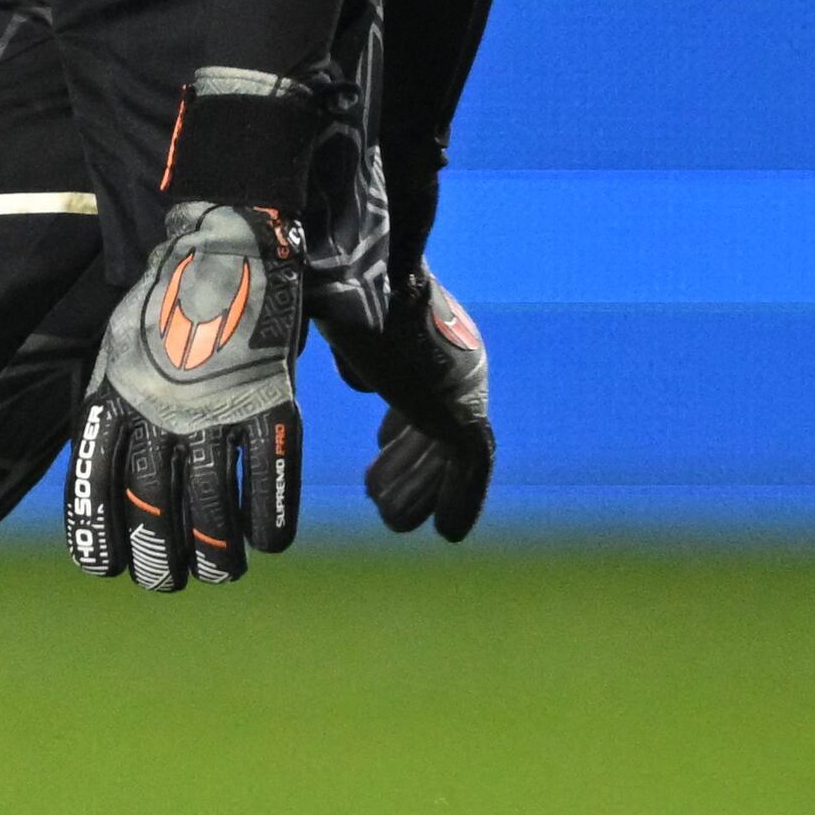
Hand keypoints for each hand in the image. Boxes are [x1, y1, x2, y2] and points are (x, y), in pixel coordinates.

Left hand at [69, 200, 305, 591]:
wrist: (225, 250)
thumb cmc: (166, 312)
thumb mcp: (114, 358)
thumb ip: (111, 416)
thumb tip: (105, 487)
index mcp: (113, 399)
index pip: (95, 487)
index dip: (100, 537)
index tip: (107, 570)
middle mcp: (158, 411)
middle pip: (152, 509)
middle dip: (160, 560)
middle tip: (169, 582)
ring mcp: (215, 408)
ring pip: (212, 506)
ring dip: (219, 553)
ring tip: (223, 573)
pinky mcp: (269, 402)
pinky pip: (270, 478)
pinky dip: (272, 520)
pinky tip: (271, 542)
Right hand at [321, 267, 492, 540]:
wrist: (368, 282)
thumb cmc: (346, 293)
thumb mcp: (348, 327)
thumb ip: (359, 354)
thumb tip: (363, 381)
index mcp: (429, 336)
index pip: (421, 390)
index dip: (401, 425)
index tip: (381, 444)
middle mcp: (456, 363)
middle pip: (436, 425)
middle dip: (409, 463)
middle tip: (375, 491)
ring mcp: (463, 391)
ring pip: (448, 454)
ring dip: (419, 488)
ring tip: (393, 519)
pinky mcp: (462, 415)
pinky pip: (468, 470)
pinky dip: (458, 501)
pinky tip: (447, 532)